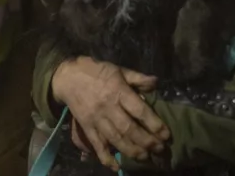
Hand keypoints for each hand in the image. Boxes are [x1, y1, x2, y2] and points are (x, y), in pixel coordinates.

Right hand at [52, 57, 168, 169]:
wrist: (68, 77)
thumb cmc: (97, 72)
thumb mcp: (119, 70)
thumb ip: (138, 78)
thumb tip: (156, 82)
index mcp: (118, 91)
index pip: (139, 110)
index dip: (154, 124)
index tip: (166, 134)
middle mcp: (108, 108)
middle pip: (128, 129)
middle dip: (146, 141)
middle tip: (160, 149)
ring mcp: (96, 120)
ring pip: (115, 139)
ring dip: (131, 151)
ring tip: (146, 158)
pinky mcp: (87, 128)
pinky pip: (97, 146)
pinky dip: (106, 158)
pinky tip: (117, 167)